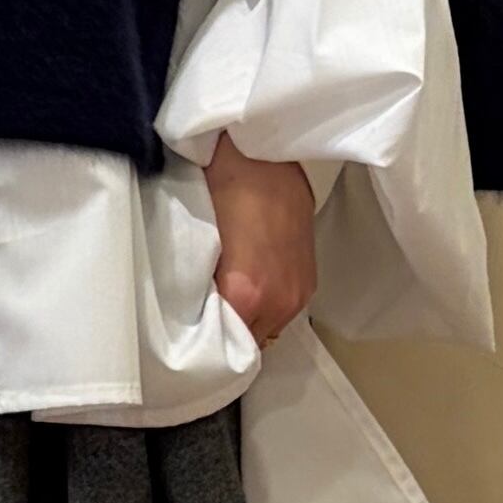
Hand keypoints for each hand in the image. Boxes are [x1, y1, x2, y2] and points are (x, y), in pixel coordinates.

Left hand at [205, 136, 317, 346]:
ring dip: (250, 320)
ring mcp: (298, 293)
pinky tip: (252, 285)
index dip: (208, 345)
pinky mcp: (310, 281)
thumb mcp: (200, 244)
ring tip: (230, 300)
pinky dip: (267, 305)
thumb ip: (202, 288)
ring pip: (268, 329)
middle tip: (207, 319)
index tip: (193, 339)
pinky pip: (284, 311)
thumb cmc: (222, 189)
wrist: (264, 154)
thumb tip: (199, 312)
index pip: (225, 349)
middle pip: (249, 344)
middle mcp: (278, 302)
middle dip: (229, 335)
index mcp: (246, 295)